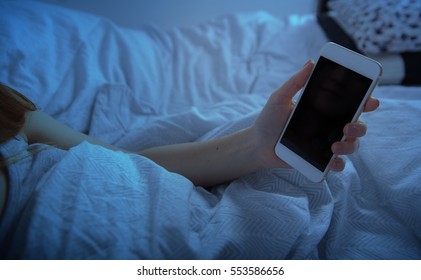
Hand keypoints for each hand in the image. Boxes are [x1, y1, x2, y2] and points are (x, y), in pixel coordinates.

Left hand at [251, 60, 379, 170]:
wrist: (257, 144)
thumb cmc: (268, 119)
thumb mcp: (280, 98)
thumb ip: (295, 82)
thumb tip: (310, 62)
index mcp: (324, 109)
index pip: (350, 105)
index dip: (365, 102)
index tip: (370, 101)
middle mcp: (328, 126)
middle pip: (357, 126)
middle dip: (360, 127)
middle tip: (348, 126)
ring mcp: (325, 144)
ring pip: (351, 145)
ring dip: (350, 146)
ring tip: (334, 146)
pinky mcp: (318, 160)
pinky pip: (336, 164)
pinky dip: (339, 164)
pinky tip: (333, 161)